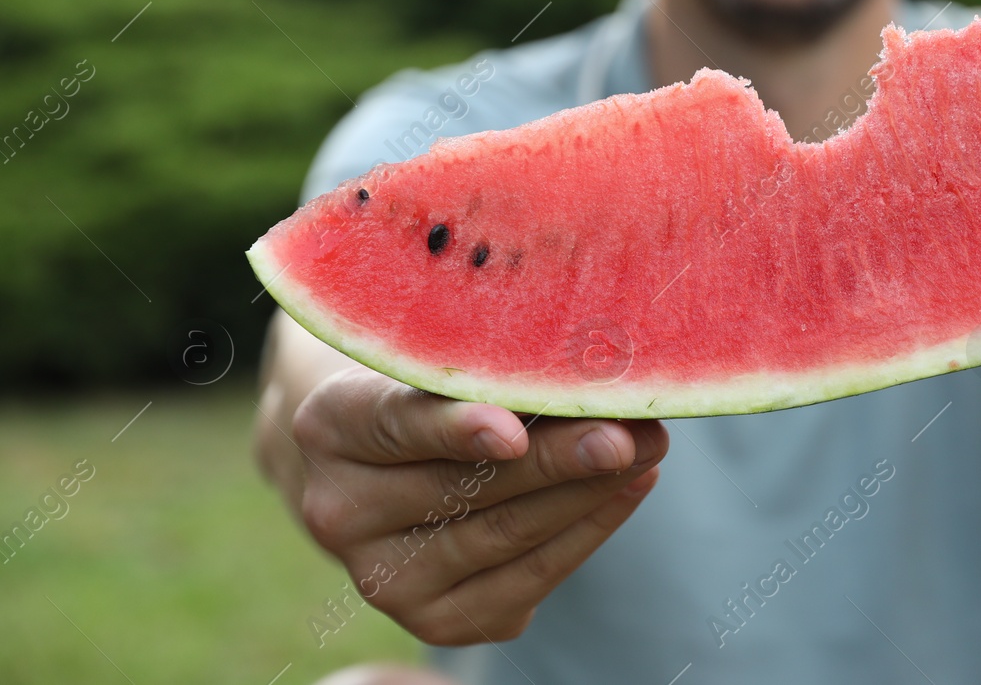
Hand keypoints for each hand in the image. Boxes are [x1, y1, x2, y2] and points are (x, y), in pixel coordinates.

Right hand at [291, 367, 667, 644]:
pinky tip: (630, 488)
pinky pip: (529, 577)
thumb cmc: (429, 392)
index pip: (398, 423)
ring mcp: (385, 578)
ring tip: (648, 449)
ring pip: (506, 534)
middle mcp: (339, 512)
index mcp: (328, 428)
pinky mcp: (437, 622)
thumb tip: (583, 367)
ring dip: (589, 491)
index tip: (511, 429)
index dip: (457, 428)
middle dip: (559, 458)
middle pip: (467, 485)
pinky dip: (588, 530)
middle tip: (626, 432)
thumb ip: (486, 368)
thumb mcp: (435, 363)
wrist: (385, 470)